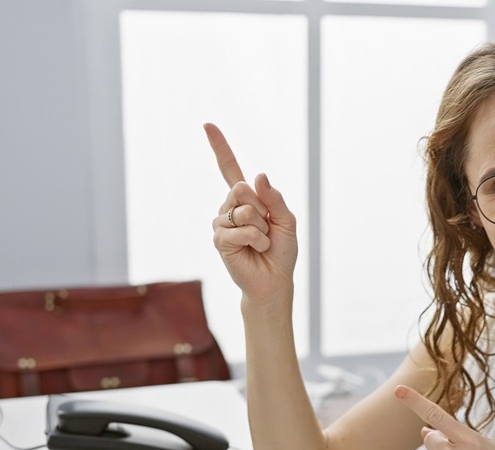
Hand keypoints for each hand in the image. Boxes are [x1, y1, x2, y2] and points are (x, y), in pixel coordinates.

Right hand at [204, 123, 298, 305]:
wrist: (274, 280)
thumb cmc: (281, 251)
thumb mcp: (287, 220)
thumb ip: (275, 198)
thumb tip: (258, 176)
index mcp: (246, 198)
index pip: (229, 168)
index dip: (219, 147)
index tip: (207, 124)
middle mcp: (230, 207)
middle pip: (242, 188)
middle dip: (262, 210)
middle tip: (267, 229)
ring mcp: (222, 223)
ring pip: (243, 210)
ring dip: (261, 229)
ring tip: (262, 242)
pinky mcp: (219, 240)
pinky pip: (239, 230)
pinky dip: (256, 240)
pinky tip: (256, 249)